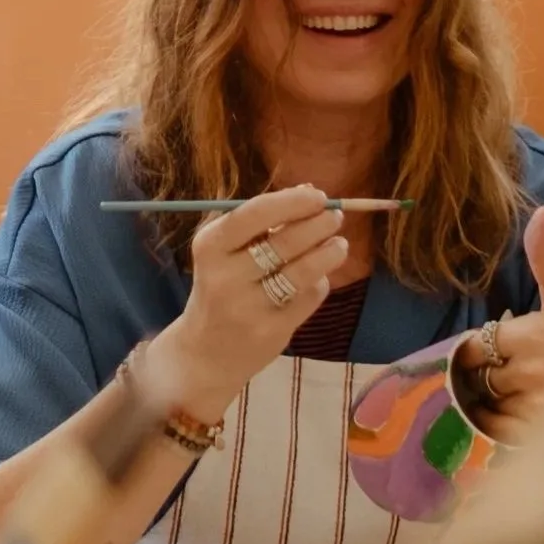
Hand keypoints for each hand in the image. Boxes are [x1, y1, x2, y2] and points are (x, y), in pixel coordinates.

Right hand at [146, 184, 346, 416]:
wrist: (204, 353)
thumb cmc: (220, 288)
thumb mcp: (226, 251)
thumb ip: (262, 220)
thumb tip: (309, 190)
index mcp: (210, 247)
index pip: (255, 213)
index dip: (293, 202)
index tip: (319, 196)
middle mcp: (225, 276)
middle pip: (286, 241)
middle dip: (320, 224)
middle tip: (336, 217)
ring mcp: (249, 307)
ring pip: (304, 270)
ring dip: (330, 252)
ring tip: (339, 245)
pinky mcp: (271, 332)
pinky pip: (309, 297)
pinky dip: (320, 283)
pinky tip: (317, 278)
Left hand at [477, 206, 543, 440]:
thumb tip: (540, 210)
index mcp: (529, 335)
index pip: (473, 343)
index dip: (479, 349)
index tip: (493, 352)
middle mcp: (525, 373)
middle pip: (475, 375)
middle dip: (484, 375)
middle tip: (504, 376)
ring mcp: (530, 409)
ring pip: (484, 405)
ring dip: (489, 402)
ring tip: (514, 397)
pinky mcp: (536, 440)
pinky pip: (497, 433)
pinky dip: (498, 427)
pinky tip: (520, 418)